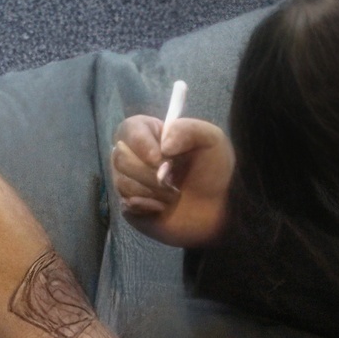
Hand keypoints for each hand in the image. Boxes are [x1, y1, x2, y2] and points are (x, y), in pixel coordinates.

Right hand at [112, 113, 234, 247]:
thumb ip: (187, 130)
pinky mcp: (130, 206)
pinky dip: (146, 205)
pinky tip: (162, 207)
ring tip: (173, 195)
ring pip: (122, 182)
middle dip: (148, 173)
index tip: (160, 158)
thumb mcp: (210, 139)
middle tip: (172, 181)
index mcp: (150, 134)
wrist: (218, 208)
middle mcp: (134, 156)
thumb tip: (164, 145)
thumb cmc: (213, 170)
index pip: (128, 130)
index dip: (140, 143)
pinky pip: (125, 203)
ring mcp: (130, 181)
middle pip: (120, 157)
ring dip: (151, 191)